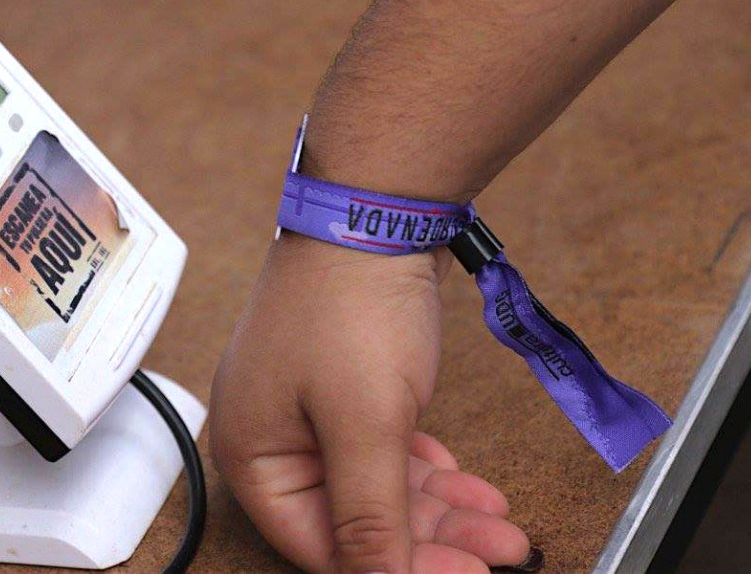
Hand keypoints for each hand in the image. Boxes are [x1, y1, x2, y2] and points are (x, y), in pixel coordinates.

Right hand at [211, 234, 536, 573]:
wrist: (376, 212)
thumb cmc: (350, 300)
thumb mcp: (364, 421)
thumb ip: (371, 514)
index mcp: (252, 451)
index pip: (319, 545)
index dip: (392, 569)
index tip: (463, 573)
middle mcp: (274, 436)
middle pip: (353, 519)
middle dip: (430, 540)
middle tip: (496, 550)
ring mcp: (309, 409)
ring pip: (377, 486)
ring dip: (439, 508)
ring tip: (498, 523)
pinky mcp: (345, 387)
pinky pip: (384, 451)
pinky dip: (426, 470)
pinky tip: (467, 486)